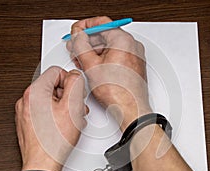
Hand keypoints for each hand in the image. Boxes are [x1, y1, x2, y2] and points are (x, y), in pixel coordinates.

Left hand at [15, 66, 86, 170]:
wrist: (42, 164)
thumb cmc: (54, 141)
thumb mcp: (72, 106)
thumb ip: (75, 83)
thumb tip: (75, 76)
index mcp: (34, 91)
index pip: (57, 71)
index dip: (71, 81)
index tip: (75, 94)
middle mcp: (26, 100)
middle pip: (53, 85)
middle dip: (68, 96)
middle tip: (75, 108)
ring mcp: (25, 112)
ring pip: (49, 99)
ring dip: (63, 106)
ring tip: (71, 119)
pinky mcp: (27, 122)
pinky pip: (44, 111)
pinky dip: (55, 115)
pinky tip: (62, 125)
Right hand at [67, 16, 151, 130]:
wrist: (131, 109)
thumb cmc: (117, 92)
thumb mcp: (91, 65)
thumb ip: (80, 45)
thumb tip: (77, 35)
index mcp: (123, 40)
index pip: (101, 22)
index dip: (84, 26)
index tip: (76, 31)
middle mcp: (131, 45)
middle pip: (105, 34)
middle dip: (87, 41)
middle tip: (75, 48)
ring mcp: (134, 55)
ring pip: (110, 46)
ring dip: (94, 51)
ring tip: (82, 60)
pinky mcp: (133, 65)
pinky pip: (116, 55)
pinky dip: (103, 58)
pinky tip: (93, 67)